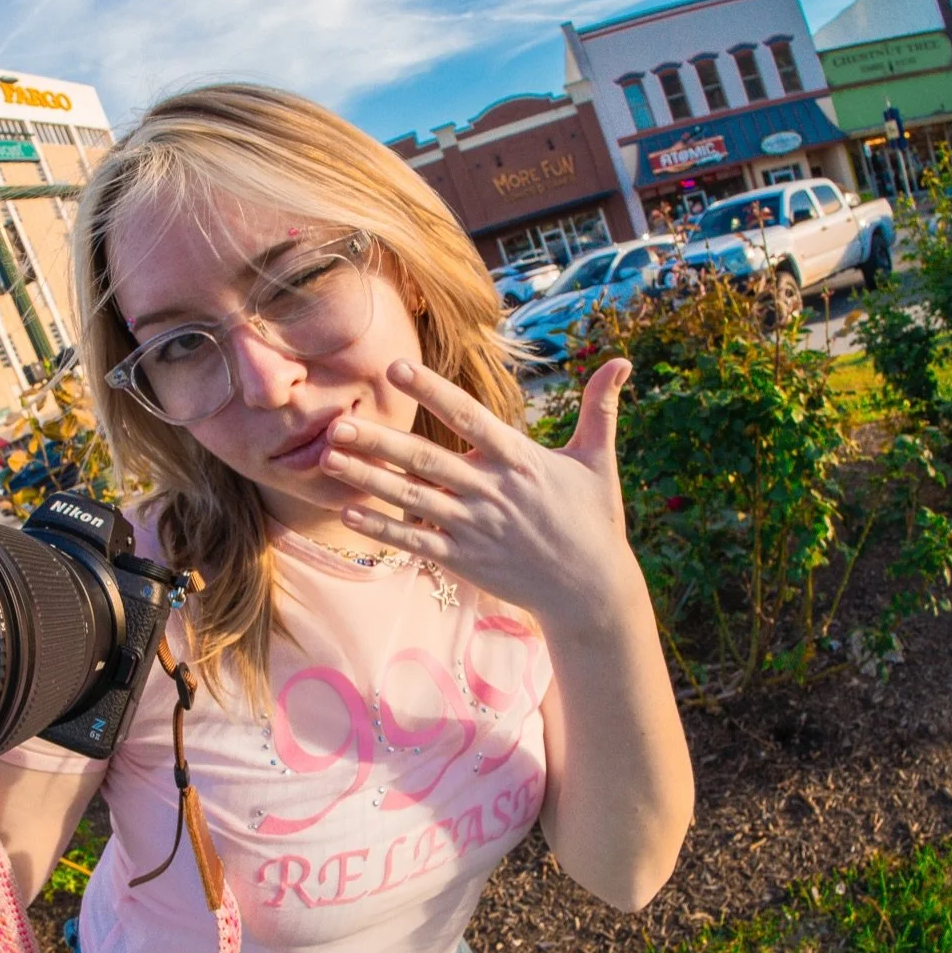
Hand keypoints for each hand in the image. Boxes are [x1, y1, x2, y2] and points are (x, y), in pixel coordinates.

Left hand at [319, 356, 638, 633]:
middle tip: (338, 422)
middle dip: (379, 440)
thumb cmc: (595, 521)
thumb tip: (623, 362)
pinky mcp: (463, 559)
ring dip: (367, 477)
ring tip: (328, 456)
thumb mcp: (600, 461)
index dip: (431, 391)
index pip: (467, 417)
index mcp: (518, 459)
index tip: (396, 368)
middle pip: (425, 459)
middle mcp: (490, 491)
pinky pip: (413, 540)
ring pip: (410, 498)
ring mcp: (473, 527)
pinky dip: (380, 527)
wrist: (590, 590)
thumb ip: (601, 408)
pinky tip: (347, 511)